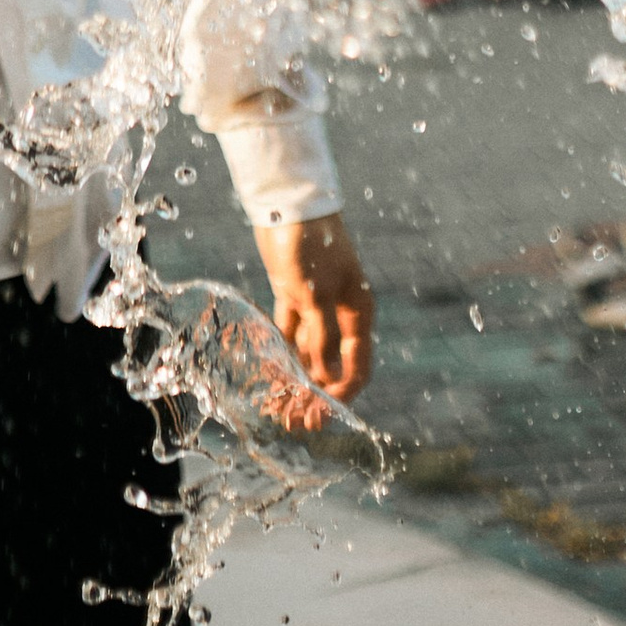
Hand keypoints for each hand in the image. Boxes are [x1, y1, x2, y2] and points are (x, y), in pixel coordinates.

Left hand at [252, 210, 373, 408]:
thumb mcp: (314, 294)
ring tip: (276, 406)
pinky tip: (269, 375)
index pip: (357, 367)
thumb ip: (321, 336)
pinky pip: (290, 336)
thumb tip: (325, 378)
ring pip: (309, 354)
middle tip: (293, 422)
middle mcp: (341, 314)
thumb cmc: (309, 245)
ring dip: (295, 380)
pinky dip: (281, 355)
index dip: (340, 396)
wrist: (288, 204)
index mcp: (357, 312)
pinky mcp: (294, 297)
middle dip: (314, 396)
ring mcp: (317, 307)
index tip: (319, 418)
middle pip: (331, 366)